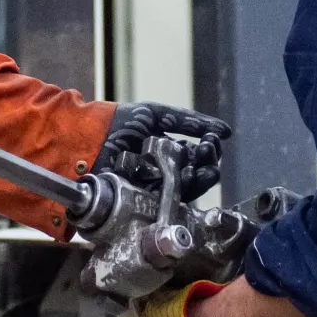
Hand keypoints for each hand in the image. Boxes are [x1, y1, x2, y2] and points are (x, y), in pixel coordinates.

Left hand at [96, 102, 229, 199]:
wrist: (89, 138)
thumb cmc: (120, 123)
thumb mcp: (158, 115)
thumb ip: (190, 122)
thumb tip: (226, 132)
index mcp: (171, 151)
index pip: (199, 156)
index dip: (209, 150)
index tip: (211, 141)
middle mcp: (166, 171)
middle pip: (198, 174)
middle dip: (208, 164)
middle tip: (207, 153)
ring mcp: (157, 187)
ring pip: (189, 189)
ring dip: (200, 179)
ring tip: (203, 167)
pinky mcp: (146, 201)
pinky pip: (171, 200)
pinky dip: (182, 191)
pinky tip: (186, 179)